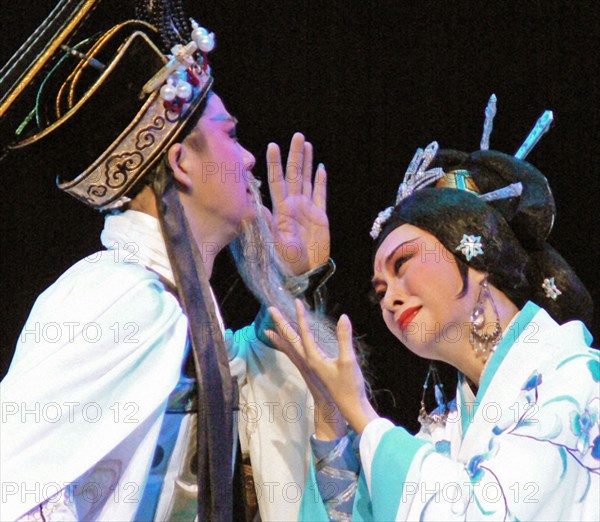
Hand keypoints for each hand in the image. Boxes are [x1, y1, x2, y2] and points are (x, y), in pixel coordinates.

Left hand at [266, 133, 328, 274]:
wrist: (306, 271)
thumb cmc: (287, 260)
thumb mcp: (275, 243)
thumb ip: (268, 226)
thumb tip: (258, 209)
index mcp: (281, 209)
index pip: (277, 181)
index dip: (275, 164)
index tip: (272, 146)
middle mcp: (293, 205)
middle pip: (294, 175)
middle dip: (294, 155)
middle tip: (297, 136)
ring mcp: (307, 209)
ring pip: (307, 180)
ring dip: (307, 162)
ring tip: (307, 144)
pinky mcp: (320, 215)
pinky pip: (321, 194)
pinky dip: (321, 181)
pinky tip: (321, 167)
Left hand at [267, 300, 378, 434]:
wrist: (347, 409)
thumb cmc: (348, 387)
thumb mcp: (348, 361)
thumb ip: (345, 338)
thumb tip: (344, 317)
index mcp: (313, 358)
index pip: (303, 332)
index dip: (300, 316)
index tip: (297, 302)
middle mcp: (306, 362)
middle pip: (289, 339)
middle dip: (280, 324)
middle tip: (271, 309)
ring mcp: (308, 367)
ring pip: (289, 348)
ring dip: (281, 337)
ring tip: (269, 329)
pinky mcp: (312, 371)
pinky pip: (294, 355)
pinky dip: (288, 348)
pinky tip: (289, 345)